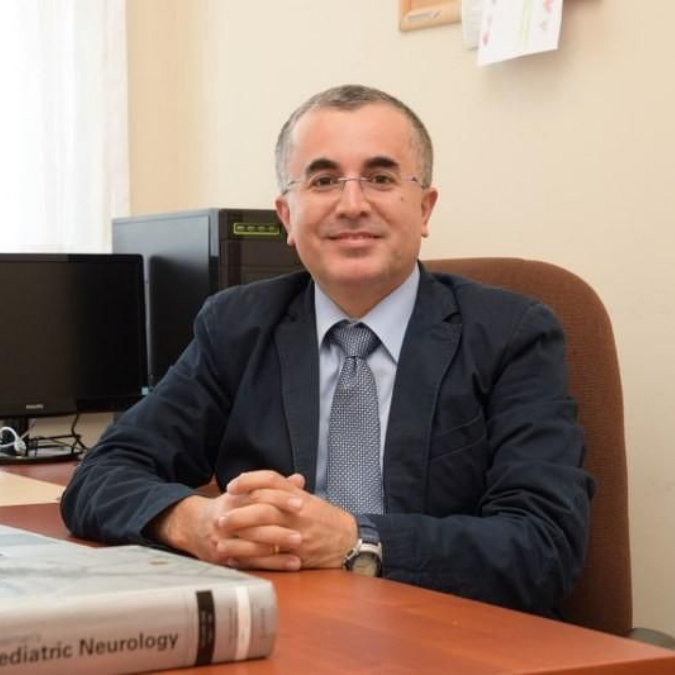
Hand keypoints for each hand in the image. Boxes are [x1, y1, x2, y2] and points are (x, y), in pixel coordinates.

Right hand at [148, 480, 301, 570]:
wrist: (194, 526)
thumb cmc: (228, 508)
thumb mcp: (245, 492)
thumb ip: (273, 487)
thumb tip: (298, 479)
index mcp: (235, 498)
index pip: (259, 495)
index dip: (281, 498)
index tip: (301, 503)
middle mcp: (228, 517)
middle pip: (256, 520)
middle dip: (280, 526)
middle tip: (302, 531)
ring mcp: (225, 539)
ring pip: (253, 543)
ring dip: (277, 547)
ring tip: (300, 548)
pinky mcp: (226, 558)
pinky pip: (251, 562)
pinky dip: (273, 564)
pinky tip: (292, 563)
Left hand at [224, 470, 357, 569]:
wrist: (348, 540)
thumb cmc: (325, 518)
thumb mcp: (308, 498)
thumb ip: (285, 490)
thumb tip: (258, 483)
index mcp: (297, 495)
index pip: (270, 479)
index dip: (249, 480)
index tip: (232, 486)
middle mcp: (296, 512)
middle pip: (263, 508)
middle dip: (238, 514)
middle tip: (220, 519)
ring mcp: (297, 534)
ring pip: (264, 534)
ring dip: (240, 540)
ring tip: (221, 544)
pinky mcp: (297, 555)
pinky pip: (271, 558)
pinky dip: (252, 560)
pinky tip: (237, 561)